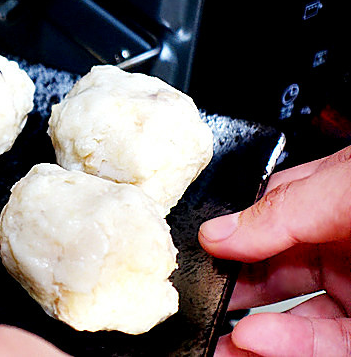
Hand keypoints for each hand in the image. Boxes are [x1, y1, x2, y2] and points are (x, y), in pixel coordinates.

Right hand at [199, 145, 350, 356]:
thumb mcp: (343, 188)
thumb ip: (281, 208)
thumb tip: (217, 231)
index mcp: (327, 203)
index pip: (262, 219)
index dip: (228, 238)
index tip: (197, 253)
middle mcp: (338, 247)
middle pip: (268, 272)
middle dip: (228, 290)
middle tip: (194, 300)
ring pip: (290, 318)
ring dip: (247, 330)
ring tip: (214, 338)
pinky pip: (322, 344)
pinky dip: (286, 344)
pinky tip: (255, 339)